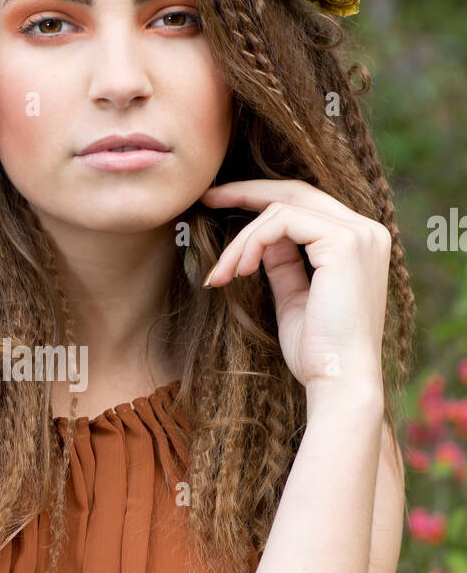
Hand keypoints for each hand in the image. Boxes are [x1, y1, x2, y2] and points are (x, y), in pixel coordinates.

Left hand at [199, 179, 390, 394]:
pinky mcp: (344, 242)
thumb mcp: (295, 298)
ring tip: (222, 274)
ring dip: (241, 240)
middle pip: (296, 191)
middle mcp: (366, 231)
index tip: (220, 203)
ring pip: (282, 209)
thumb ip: (284, 264)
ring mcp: (358, 234)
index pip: (306, 205)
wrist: (339, 381)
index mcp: (359, 243)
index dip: (261, 201)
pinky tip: (239, 270)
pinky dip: (251, 242)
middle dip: (246, 192)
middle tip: (206, 198)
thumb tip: (261, 243)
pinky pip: (282, 222)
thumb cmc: (318, 352)